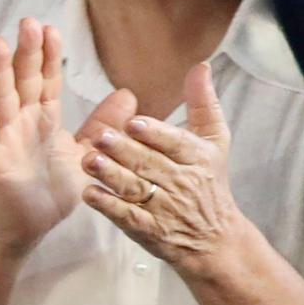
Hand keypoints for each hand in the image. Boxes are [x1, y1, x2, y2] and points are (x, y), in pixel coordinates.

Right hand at [0, 20, 96, 253]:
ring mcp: (3, 139)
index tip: (51, 29)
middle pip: (23, 82)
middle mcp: (21, 124)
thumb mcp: (86, 153)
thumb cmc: (50, 191)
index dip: (48, 56)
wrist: (24, 227)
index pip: (46, 82)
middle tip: (28, 22)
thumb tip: (129, 95)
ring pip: (1, 99)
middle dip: (25, 53)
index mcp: (43, 120)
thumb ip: (102, 125)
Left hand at [84, 63, 256, 279]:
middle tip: (100, 137)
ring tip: (88, 160)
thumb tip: (201, 66)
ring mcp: (164, 208)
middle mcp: (181, 181)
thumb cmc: (209, 180)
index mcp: (197, 157)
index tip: (133, 122)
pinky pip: (127, 217)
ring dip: (111, 175)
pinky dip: (108, 206)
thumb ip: (203, 103)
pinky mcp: (149, 230)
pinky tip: (88, 194)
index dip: (155, 134)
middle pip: (150, 164)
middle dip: (124, 151)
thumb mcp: (214, 141)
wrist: (215, 238)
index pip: (175, 143)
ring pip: (135, 188)